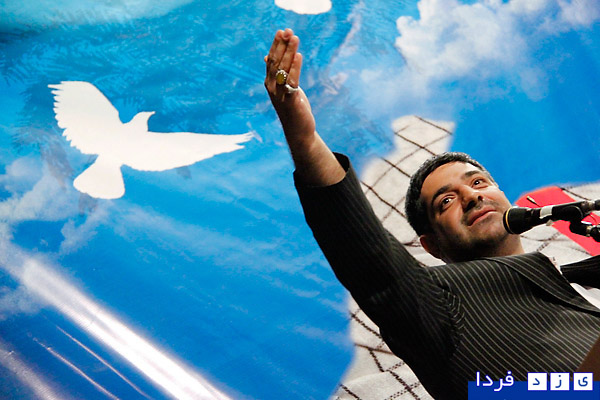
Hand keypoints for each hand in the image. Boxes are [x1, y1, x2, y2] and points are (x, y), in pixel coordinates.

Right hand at [264, 29, 314, 146]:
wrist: (298, 130)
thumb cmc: (292, 107)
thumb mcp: (284, 88)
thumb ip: (276, 72)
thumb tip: (266, 56)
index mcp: (270, 82)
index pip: (271, 59)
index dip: (276, 45)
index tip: (281, 31)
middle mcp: (272, 87)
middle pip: (276, 62)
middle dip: (282, 45)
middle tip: (288, 30)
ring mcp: (279, 94)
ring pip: (283, 69)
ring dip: (289, 52)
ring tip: (294, 38)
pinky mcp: (290, 100)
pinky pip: (292, 81)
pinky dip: (295, 68)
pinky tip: (298, 56)